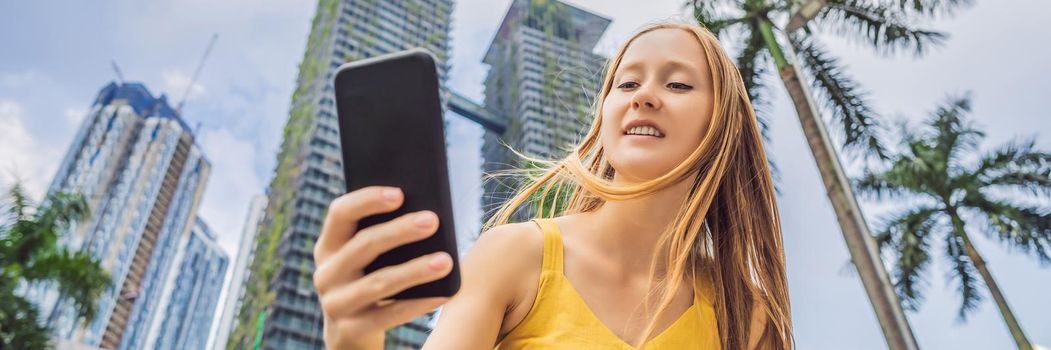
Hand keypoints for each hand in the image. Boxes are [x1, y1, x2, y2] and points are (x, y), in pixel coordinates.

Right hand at [313, 186, 452, 348]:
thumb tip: (426, 213)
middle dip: (400, 231)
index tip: (400, 193)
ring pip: (379, 282)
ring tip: (446, 261)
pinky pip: (389, 315)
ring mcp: (335, 304)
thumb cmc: (370, 279)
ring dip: (415, 270)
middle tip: (433, 221)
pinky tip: (443, 294)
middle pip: (363, 245)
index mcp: (328, 246)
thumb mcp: (366, 258)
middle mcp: (326, 273)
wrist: (351, 334)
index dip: (368, 200)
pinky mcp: (350, 330)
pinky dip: (418, 304)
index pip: (340, 213)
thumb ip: (381, 233)